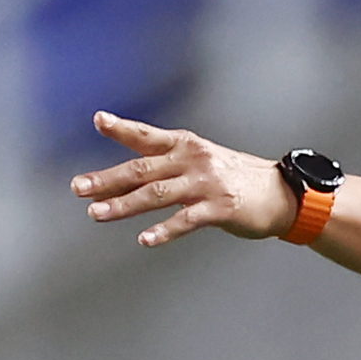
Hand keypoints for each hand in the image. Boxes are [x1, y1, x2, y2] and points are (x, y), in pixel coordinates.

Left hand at [71, 112, 297, 246]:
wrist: (281, 194)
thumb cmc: (234, 179)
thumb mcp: (201, 162)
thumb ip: (163, 167)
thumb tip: (114, 182)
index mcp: (187, 146)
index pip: (148, 136)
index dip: (122, 128)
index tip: (99, 119)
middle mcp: (194, 160)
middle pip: (143, 169)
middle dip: (108, 179)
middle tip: (79, 187)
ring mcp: (207, 183)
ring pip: (157, 194)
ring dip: (124, 205)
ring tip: (97, 214)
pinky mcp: (220, 207)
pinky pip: (186, 220)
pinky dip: (164, 230)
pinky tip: (145, 239)